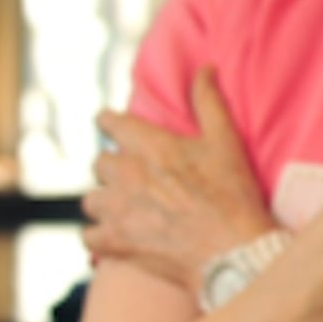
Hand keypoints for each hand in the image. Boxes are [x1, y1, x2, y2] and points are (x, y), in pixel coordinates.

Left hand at [87, 70, 277, 290]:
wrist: (233, 253)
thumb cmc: (232, 197)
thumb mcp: (225, 143)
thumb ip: (209, 102)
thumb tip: (204, 68)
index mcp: (149, 145)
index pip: (108, 122)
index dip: (109, 123)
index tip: (111, 126)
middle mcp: (125, 173)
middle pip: (99, 163)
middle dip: (114, 170)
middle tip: (137, 181)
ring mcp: (116, 209)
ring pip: (91, 200)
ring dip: (105, 204)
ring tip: (128, 211)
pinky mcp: (114, 242)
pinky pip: (89, 236)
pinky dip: (100, 238)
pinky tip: (117, 239)